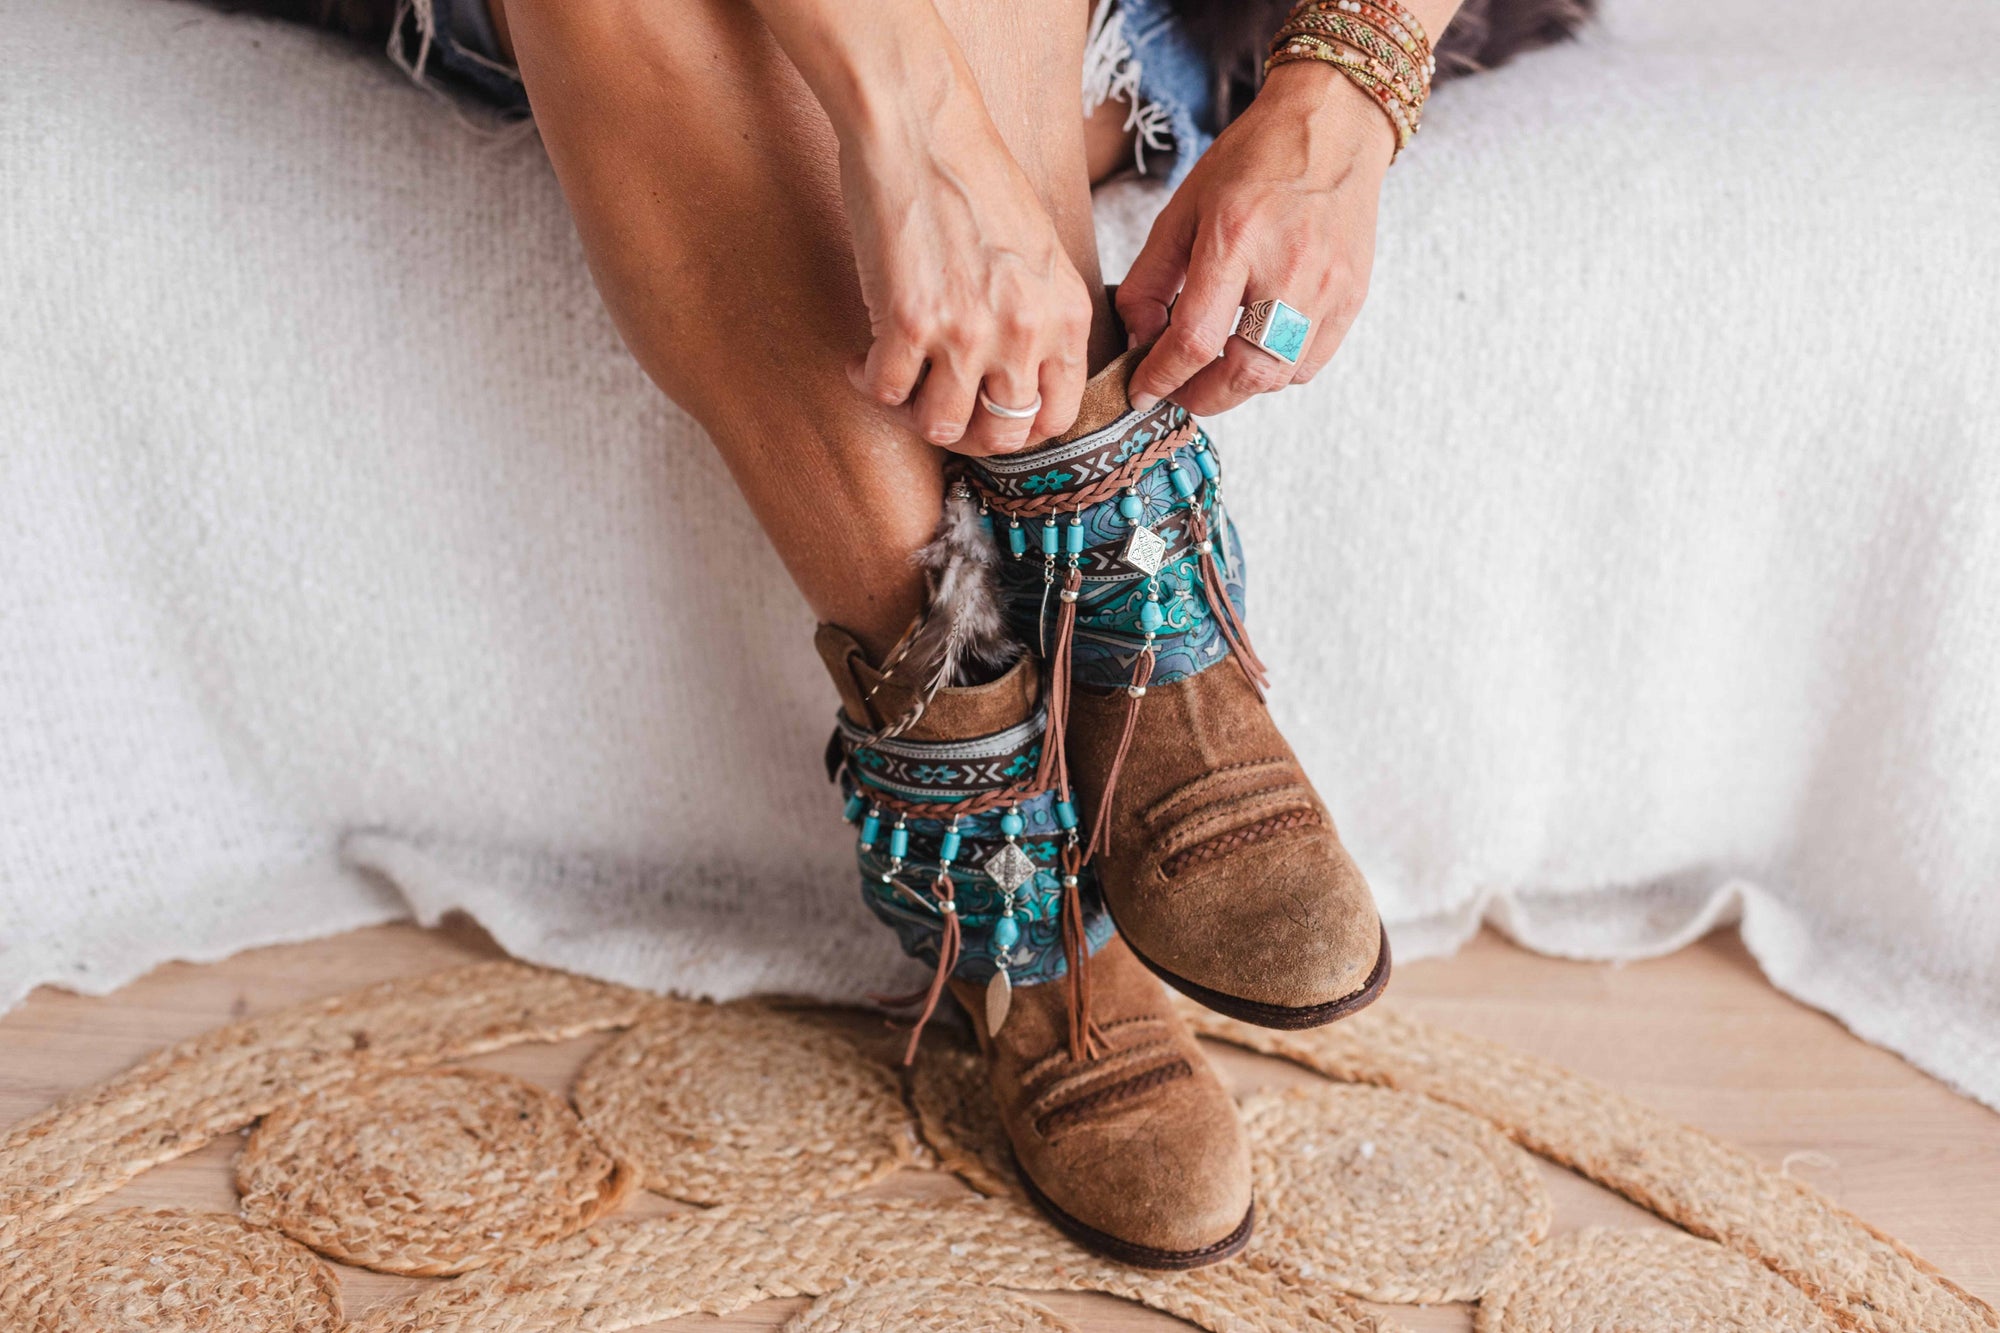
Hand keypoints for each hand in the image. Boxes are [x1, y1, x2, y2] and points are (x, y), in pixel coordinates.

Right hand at [839, 75, 1092, 454]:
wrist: (921, 128)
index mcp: (1066, 315)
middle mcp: (1023, 332)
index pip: (1059, 417)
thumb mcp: (1041, 254)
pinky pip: (885, 392)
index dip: (1021, 429)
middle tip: (940, 406)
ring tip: (900, 382)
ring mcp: (965, 333)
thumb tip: (1023, 380)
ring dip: (914, 413)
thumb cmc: (975, 178)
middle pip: (1001, 434)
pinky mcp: (906, 323)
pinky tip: (862, 360)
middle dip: (967, 431)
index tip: (990, 415)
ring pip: (941, 427)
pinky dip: (868, 383)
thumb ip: (1042, 319)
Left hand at [1118, 62, 1395, 415]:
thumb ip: (1150, 280)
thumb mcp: (1183, 209)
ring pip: (1279, 377)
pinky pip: (1310, 363)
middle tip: (1176, 391)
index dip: (1162, 378)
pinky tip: (1256, 345)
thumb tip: (1138, 341)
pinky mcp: (1352, 296)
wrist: (1333, 127)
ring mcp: (1329, 286)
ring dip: (1238, 386)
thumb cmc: (1252, 162)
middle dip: (1200, 398)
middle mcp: (1288, 267)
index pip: (1195, 340)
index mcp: (1235, 238)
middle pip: (1245, 373)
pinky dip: (1275, 370)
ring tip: (1213, 366)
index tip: (1142, 390)